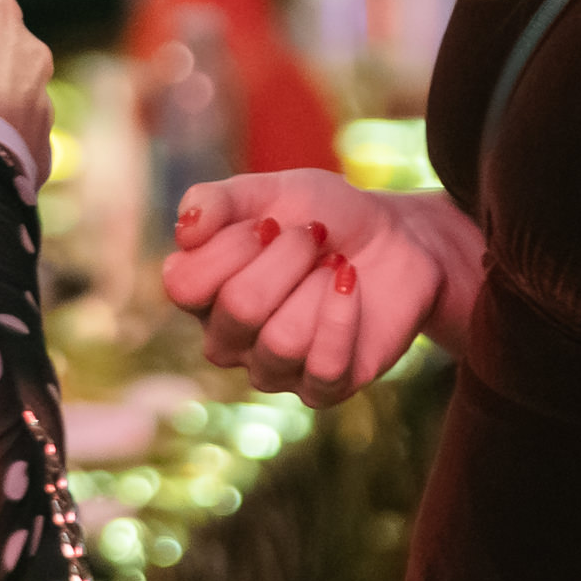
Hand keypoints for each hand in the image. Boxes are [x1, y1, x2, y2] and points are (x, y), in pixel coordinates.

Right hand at [161, 173, 465, 402]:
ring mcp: (273, 370)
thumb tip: (186, 231)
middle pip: (239, 308)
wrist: (397, 238)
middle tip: (314, 234)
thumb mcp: (271, 190)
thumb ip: (218, 200)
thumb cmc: (324, 216)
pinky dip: (343, 314)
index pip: (183, 284)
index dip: (231, 245)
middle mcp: (228, 340)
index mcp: (202, 294)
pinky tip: (350, 284)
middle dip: (287, 258)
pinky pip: (324, 366)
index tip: (272, 219)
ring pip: (283, 341)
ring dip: (318, 286)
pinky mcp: (323, 389)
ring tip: (335, 264)